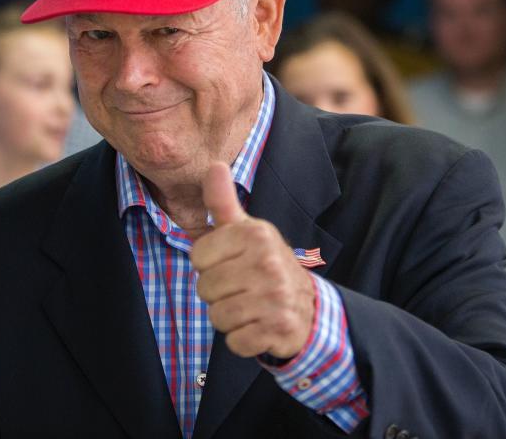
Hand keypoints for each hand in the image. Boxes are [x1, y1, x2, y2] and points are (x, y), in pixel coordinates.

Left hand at [191, 162, 315, 358]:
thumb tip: (214, 165)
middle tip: (242, 288)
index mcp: (256, 234)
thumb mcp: (247, 231)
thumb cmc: (265, 265)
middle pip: (205, 288)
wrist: (308, 307)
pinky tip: (259, 326)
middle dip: (218, 294)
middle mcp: (269, 262)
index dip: (209, 265)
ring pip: (218, 317)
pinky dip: (242, 340)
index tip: (231, 264)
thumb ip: (224, 202)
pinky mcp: (279, 328)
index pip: (198, 257)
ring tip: (249, 307)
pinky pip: (235, 342)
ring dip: (228, 318)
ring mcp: (276, 296)